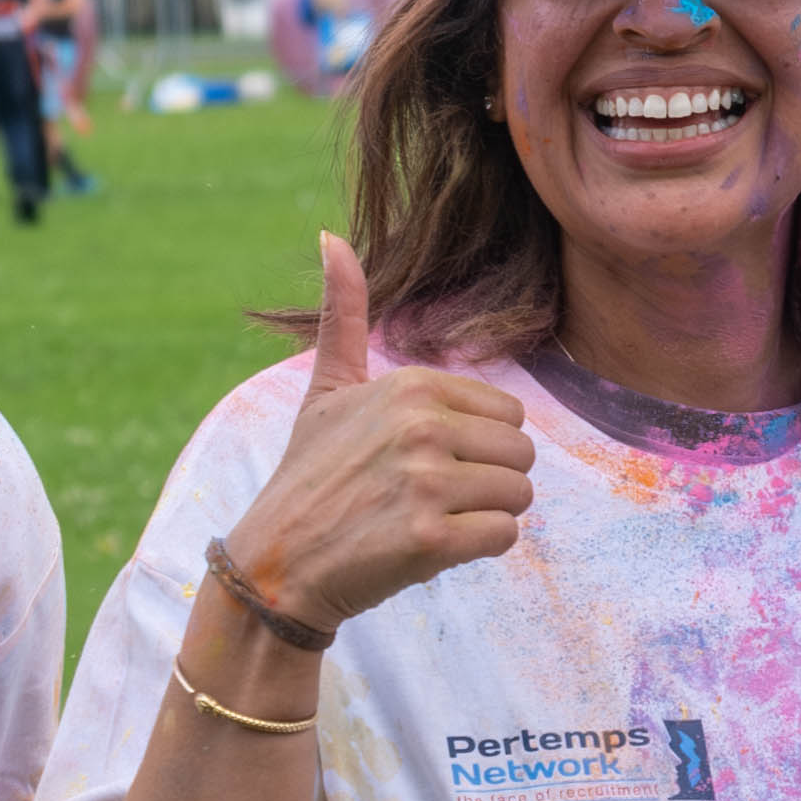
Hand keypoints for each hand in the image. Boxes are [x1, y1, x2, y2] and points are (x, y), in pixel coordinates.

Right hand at [214, 235, 535, 632]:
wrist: (278, 563)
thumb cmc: (310, 476)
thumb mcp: (325, 390)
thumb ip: (342, 316)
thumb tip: (331, 237)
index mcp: (410, 386)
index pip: (508, 412)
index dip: (479, 446)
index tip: (428, 462)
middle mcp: (421, 426)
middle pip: (522, 454)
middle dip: (489, 482)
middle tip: (433, 498)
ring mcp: (425, 482)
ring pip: (519, 496)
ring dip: (484, 516)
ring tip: (431, 519)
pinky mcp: (429, 539)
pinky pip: (504, 535)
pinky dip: (478, 548)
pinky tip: (433, 545)